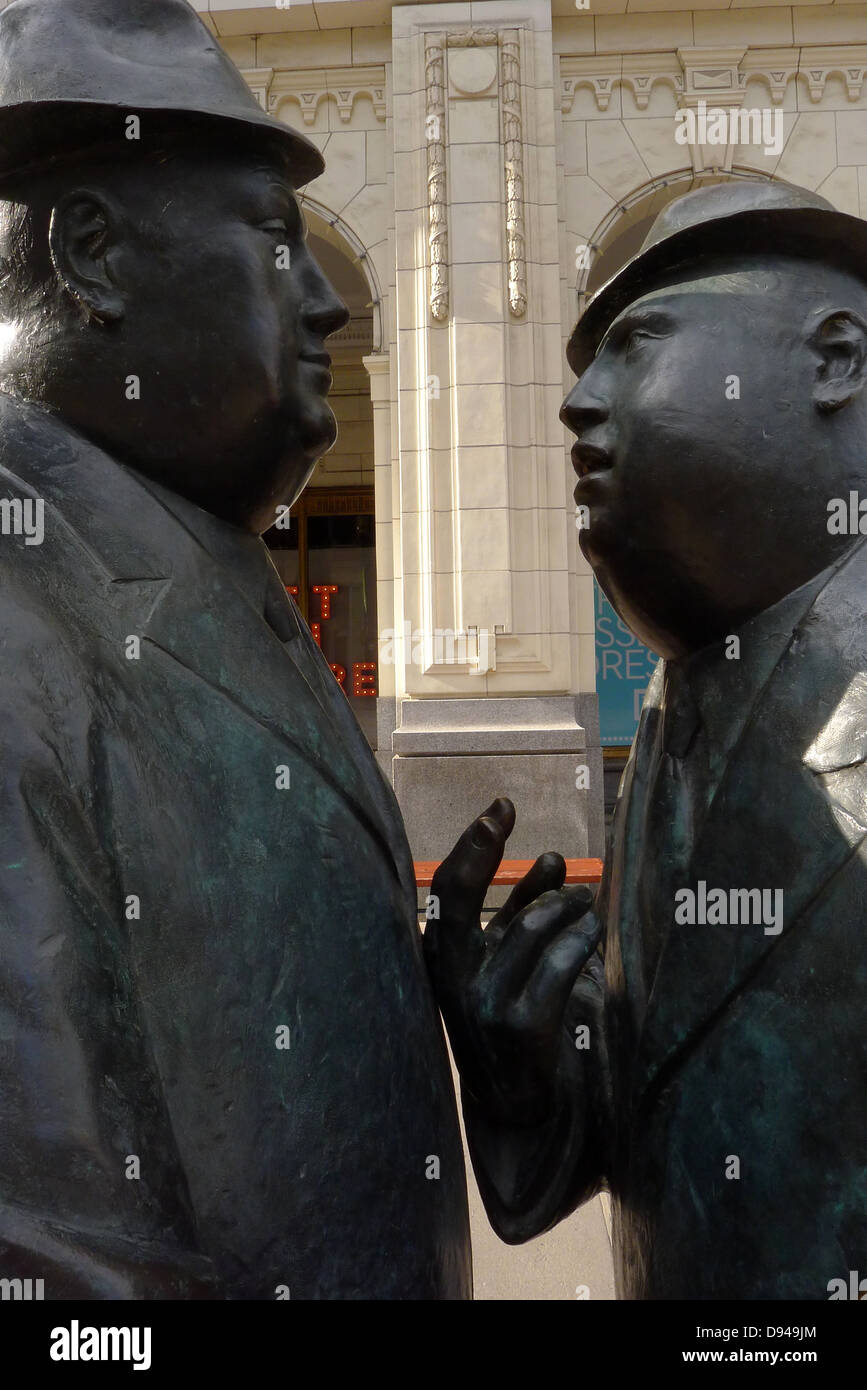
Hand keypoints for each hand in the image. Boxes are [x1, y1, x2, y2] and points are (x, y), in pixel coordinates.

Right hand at [424, 797, 601, 1127]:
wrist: (512, 1097)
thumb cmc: (506, 1011)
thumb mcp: (501, 959)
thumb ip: (520, 910)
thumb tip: (552, 858)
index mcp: (439, 956)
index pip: (446, 888)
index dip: (472, 843)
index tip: (501, 808)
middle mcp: (450, 975)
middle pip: (464, 896)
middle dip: (493, 852)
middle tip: (531, 827)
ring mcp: (482, 1000)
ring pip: (529, 925)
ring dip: (566, 904)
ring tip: (587, 900)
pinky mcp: (519, 1024)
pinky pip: (558, 961)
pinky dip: (580, 937)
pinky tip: (592, 931)